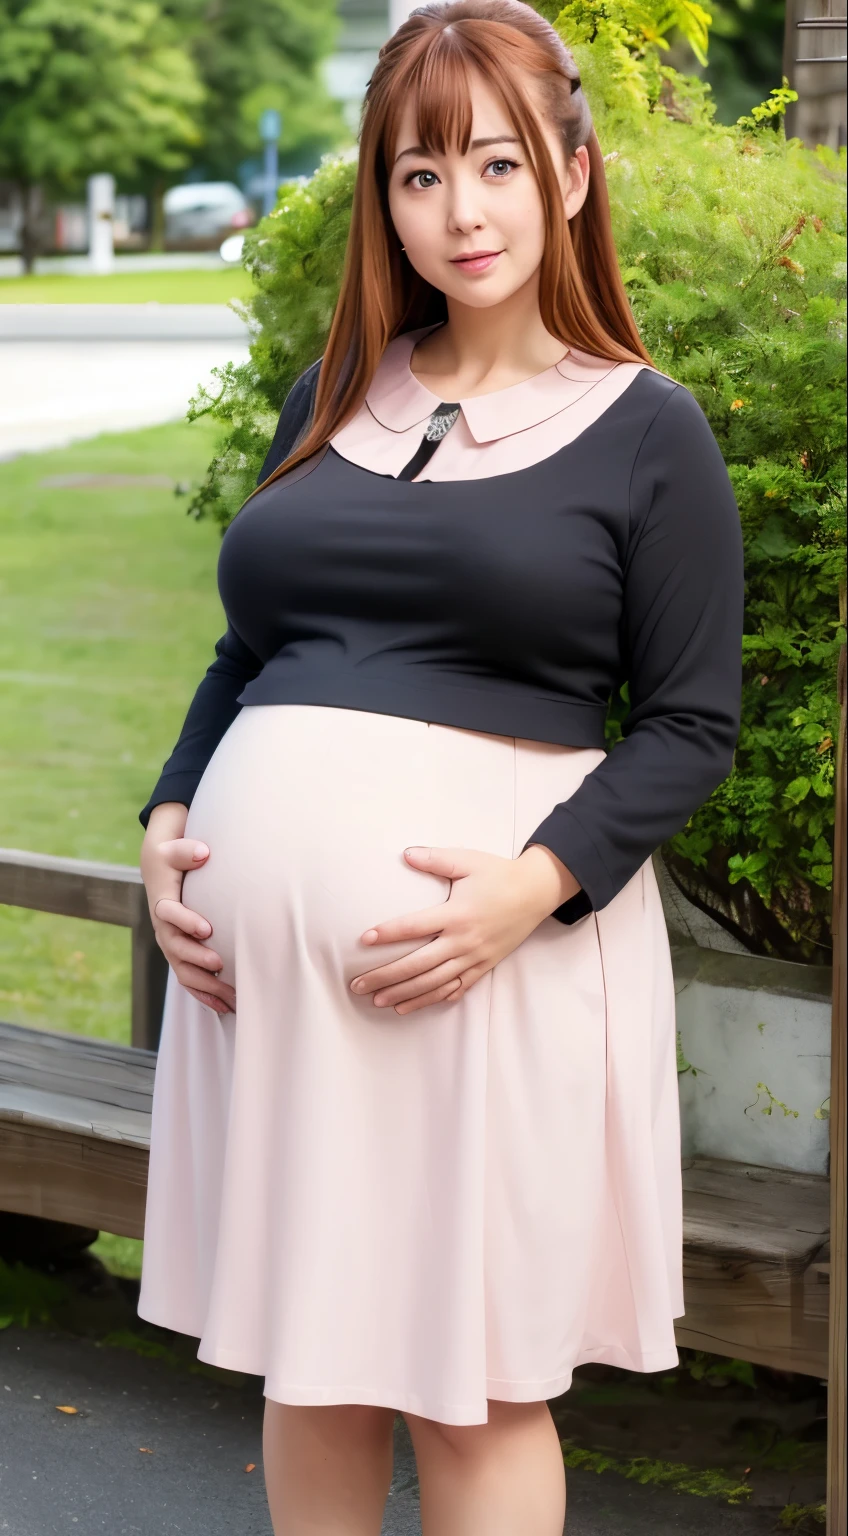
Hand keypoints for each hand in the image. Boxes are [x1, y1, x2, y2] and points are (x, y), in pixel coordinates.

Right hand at [140, 803, 235, 1015]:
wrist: (160, 870)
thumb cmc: (171, 858)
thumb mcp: (173, 849)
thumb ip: (186, 850)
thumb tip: (202, 852)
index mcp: (161, 902)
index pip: (169, 914)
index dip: (186, 922)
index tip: (207, 928)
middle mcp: (163, 928)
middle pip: (176, 949)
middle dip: (197, 960)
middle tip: (220, 965)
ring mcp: (171, 944)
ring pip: (184, 971)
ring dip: (205, 986)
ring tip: (229, 998)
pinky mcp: (180, 954)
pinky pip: (190, 978)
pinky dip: (205, 994)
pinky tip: (225, 1007)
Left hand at [349, 843, 579, 1014]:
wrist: (536, 893)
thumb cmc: (498, 874)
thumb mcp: (468, 861)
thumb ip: (435, 859)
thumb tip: (405, 854)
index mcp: (457, 914)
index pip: (415, 926)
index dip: (388, 933)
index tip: (363, 940)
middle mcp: (463, 940)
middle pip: (417, 965)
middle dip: (385, 976)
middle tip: (357, 985)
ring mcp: (474, 958)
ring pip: (433, 983)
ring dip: (403, 994)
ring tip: (378, 1001)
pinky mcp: (482, 967)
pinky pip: (455, 989)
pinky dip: (431, 1000)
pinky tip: (409, 1006)